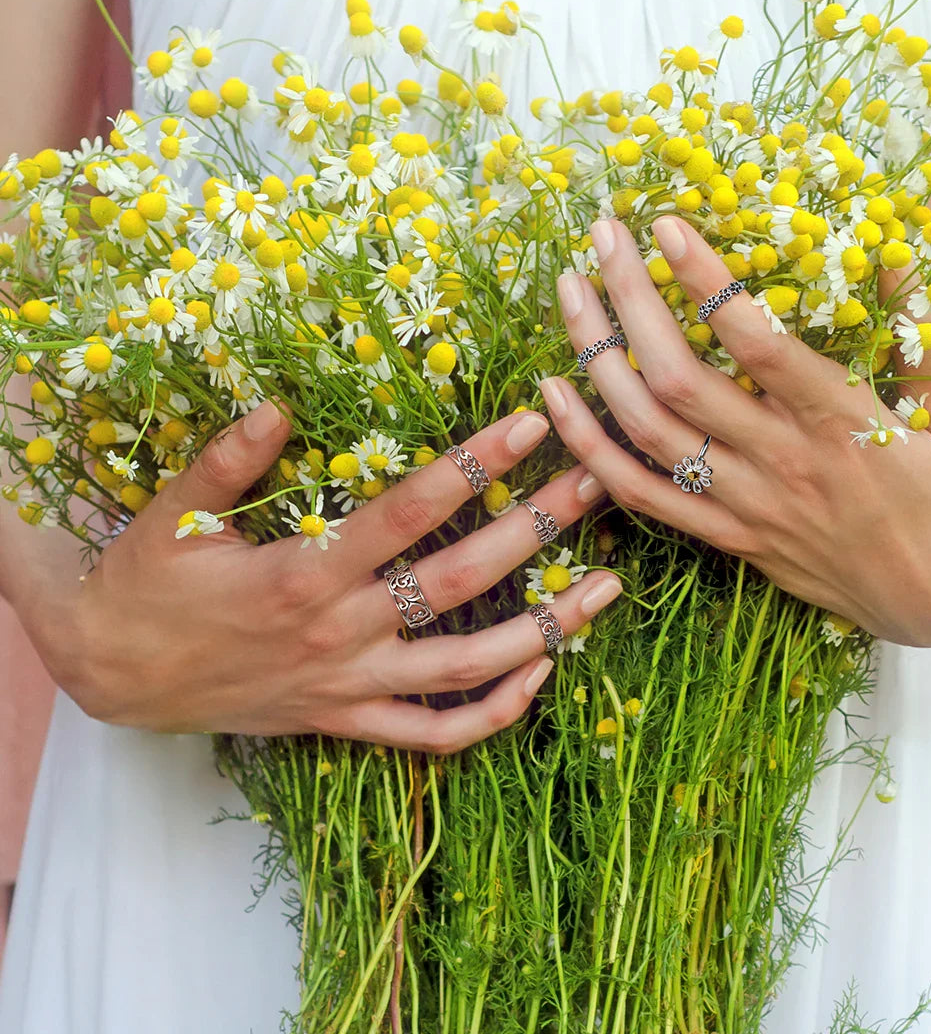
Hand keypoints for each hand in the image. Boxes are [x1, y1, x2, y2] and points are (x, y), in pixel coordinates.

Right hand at [39, 403, 620, 750]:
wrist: (113, 677)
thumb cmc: (146, 587)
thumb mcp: (172, 516)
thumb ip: (227, 459)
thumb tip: (277, 404)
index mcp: (301, 573)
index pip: (407, 513)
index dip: (472, 466)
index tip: (530, 422)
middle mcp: (339, 632)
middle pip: (458, 582)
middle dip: (535, 530)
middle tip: (598, 484)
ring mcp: (350, 685)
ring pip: (467, 669)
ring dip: (545, 631)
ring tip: (608, 592)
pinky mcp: (347, 721)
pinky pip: (432, 735)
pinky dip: (489, 717)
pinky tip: (538, 681)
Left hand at [539, 215, 930, 647]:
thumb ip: (919, 336)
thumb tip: (889, 253)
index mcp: (841, 424)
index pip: (758, 343)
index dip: (706, 281)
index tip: (666, 225)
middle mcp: (781, 464)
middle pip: (679, 381)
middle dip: (630, 304)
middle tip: (601, 238)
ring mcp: (745, 506)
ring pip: (648, 434)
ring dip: (597, 363)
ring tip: (568, 296)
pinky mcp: (726, 538)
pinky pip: (642, 496)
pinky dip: (592, 451)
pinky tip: (556, 401)